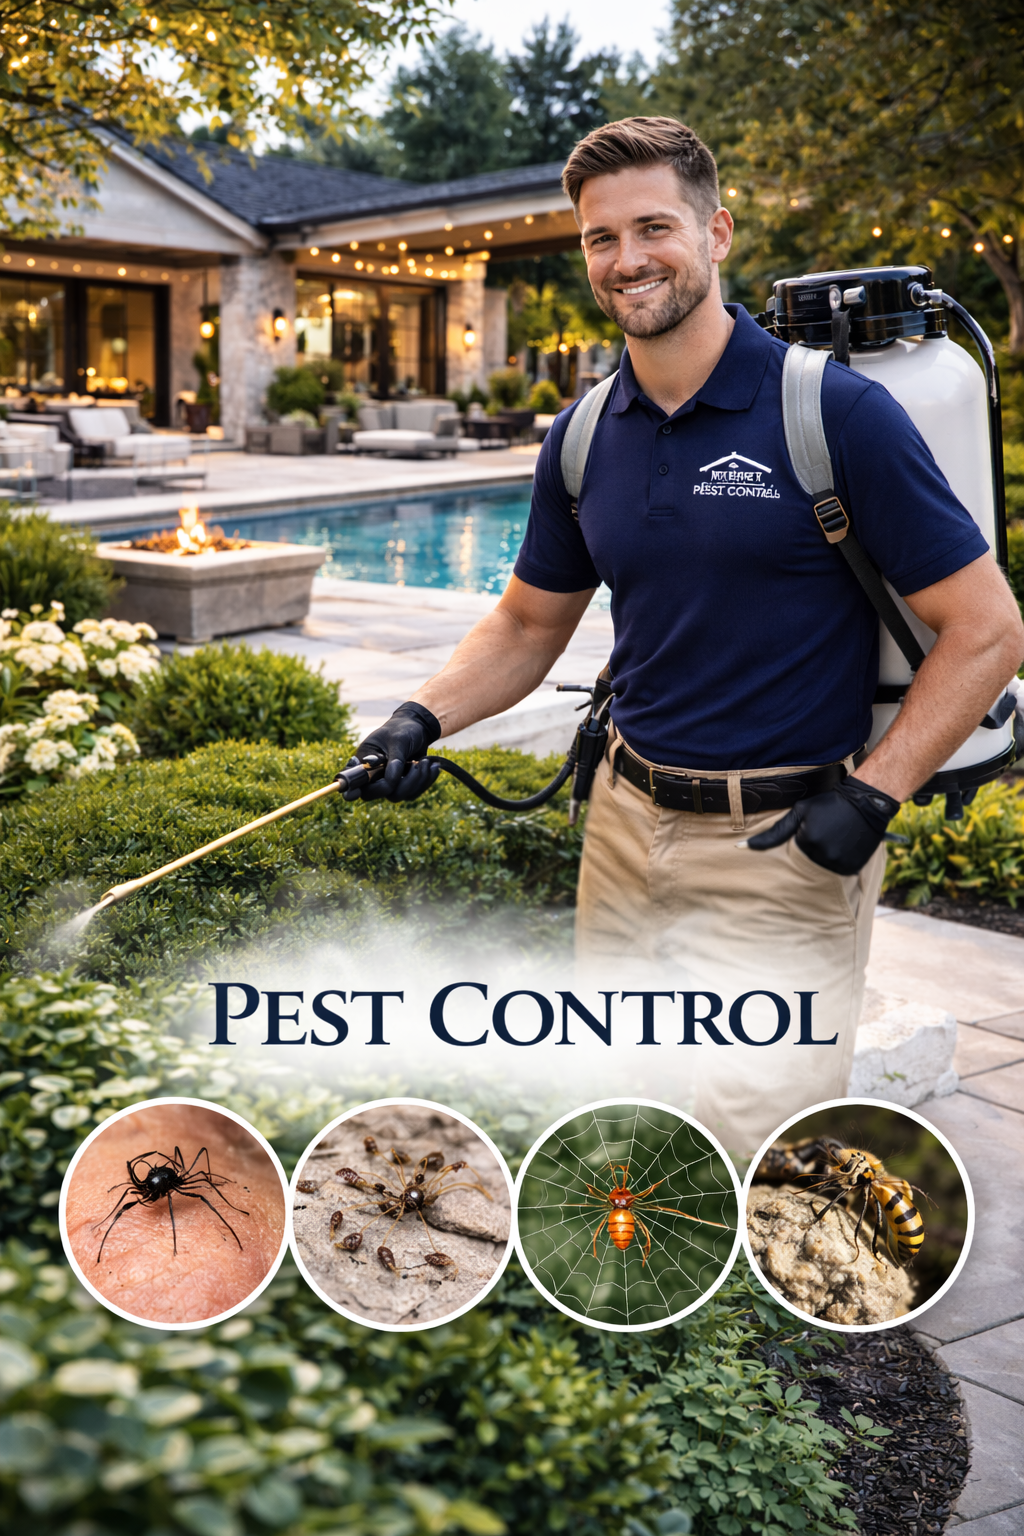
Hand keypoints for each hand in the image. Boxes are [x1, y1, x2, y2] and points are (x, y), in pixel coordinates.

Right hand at [343, 701, 441, 801]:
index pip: (351, 781)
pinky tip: (433, 766)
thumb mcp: (398, 740)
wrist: (418, 729)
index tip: (353, 794)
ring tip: (427, 761)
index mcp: (362, 761)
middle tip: (417, 764)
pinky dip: (425, 781)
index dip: (350, 790)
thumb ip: (394, 760)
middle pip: (377, 794)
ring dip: (417, 780)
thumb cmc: (402, 730)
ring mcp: (387, 783)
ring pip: (398, 795)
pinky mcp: (401, 786)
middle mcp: (372, 776)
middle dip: (401, 783)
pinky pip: (412, 793)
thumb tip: (390, 780)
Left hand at [745, 775, 899, 875]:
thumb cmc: (829, 804)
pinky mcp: (853, 868)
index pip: (792, 854)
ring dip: (824, 857)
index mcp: (807, 842)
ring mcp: (840, 864)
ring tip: (834, 838)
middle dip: (811, 850)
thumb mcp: (801, 812)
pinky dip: (838, 861)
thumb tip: (744, 847)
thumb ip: (774, 832)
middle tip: (824, 833)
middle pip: (807, 863)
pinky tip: (843, 845)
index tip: (811, 829)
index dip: (800, 840)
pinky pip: (838, 871)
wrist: (866, 801)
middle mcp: (823, 857)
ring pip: (822, 868)